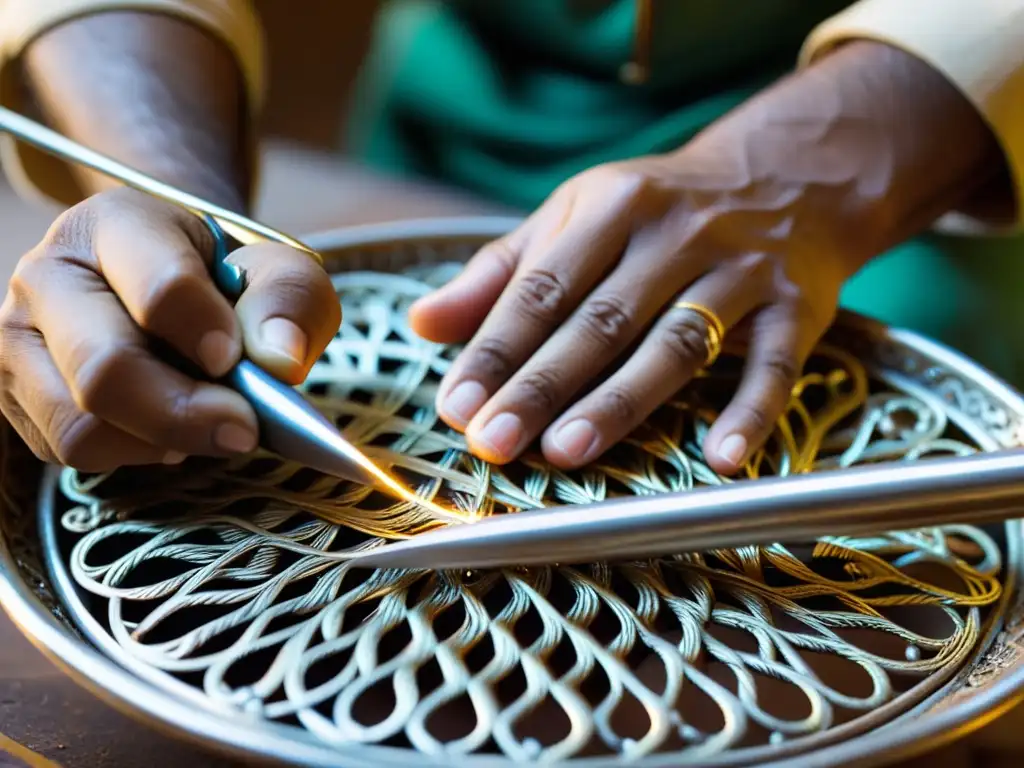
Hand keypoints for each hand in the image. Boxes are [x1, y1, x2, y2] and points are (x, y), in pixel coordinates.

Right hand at [0, 188, 339, 471]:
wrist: (167, 283)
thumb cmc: (224, 279)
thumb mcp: (275, 269)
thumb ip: (289, 300)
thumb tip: (280, 358)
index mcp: (116, 226)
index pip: (158, 286)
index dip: (205, 333)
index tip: (237, 361)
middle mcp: (48, 275)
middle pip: (105, 369)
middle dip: (183, 413)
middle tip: (242, 430)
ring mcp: (19, 338)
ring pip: (77, 424)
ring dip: (157, 441)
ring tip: (203, 422)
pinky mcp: (14, 393)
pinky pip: (67, 450)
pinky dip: (130, 453)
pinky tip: (165, 427)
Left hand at [409, 42, 1003, 474]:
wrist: (789, 174)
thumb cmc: (659, 208)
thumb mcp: (577, 217)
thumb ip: (501, 272)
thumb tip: (422, 323)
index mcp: (612, 208)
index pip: (543, 286)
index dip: (496, 347)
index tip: (456, 405)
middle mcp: (676, 236)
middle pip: (600, 321)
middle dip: (543, 385)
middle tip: (494, 442)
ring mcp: (742, 271)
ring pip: (675, 345)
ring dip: (621, 400)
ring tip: (568, 450)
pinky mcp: (796, 308)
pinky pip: (775, 365)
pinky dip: (752, 411)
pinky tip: (722, 459)